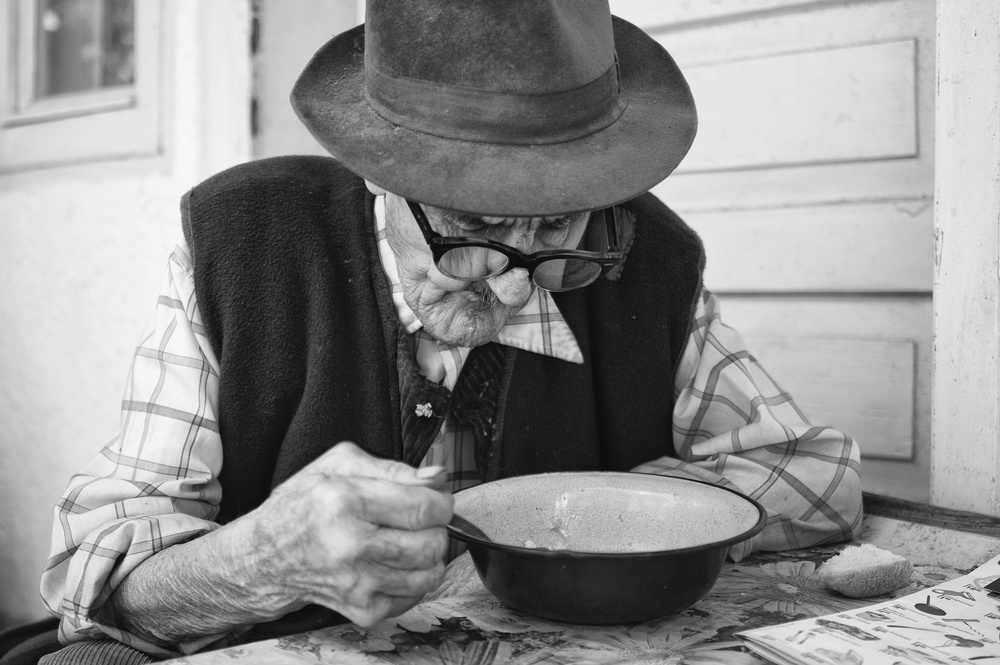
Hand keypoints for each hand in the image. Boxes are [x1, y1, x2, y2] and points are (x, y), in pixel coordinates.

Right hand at [249, 441, 453, 625]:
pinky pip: (414, 596)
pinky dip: (413, 579)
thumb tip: (438, 477)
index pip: (424, 507)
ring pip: (430, 573)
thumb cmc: (303, 505)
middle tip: (420, 520)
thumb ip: (394, 468)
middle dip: (437, 528)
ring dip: (429, 555)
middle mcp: (351, 546)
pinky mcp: (361, 609)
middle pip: (433, 543)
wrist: (265, 558)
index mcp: (346, 502)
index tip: (436, 499)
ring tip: (409, 541)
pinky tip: (394, 564)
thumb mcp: (339, 465)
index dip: (442, 502)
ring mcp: (357, 583)